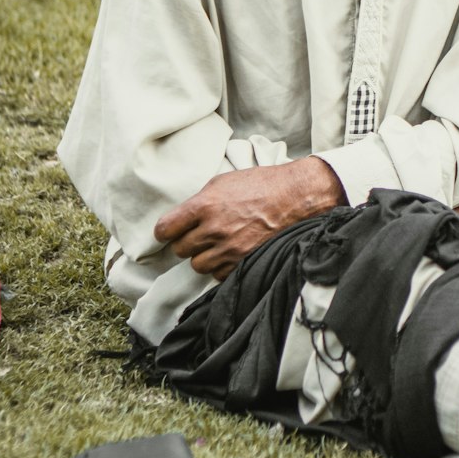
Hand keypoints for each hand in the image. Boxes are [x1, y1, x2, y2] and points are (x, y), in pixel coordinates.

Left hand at [154, 158, 344, 279]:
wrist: (294, 197)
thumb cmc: (260, 185)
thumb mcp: (222, 182)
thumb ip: (199, 202)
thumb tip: (181, 218)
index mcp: (204, 205)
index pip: (165, 229)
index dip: (164, 231)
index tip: (168, 232)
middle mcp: (213, 229)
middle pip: (180, 249)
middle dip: (187, 242)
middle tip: (199, 234)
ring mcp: (229, 249)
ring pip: (198, 265)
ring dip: (204, 256)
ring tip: (217, 243)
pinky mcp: (243, 262)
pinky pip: (219, 274)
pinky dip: (222, 266)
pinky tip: (231, 252)